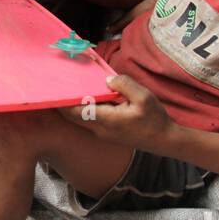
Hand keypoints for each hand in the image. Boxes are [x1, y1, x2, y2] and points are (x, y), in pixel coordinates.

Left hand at [60, 74, 174, 151]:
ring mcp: (102, 133)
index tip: (55, 87)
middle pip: (72, 116)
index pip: (75, 112)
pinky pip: (87, 121)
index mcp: (107, 120)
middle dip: (62, 102)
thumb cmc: (155, 119)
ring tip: (68, 89)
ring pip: (79, 119)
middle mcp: (100, 129)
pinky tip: (85, 98)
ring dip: (71, 106)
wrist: (164, 140)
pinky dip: (81, 110)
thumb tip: (107, 79)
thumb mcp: (144, 97)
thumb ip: (124, 85)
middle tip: (57, 85)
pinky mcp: (106, 133)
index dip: (62, 101)